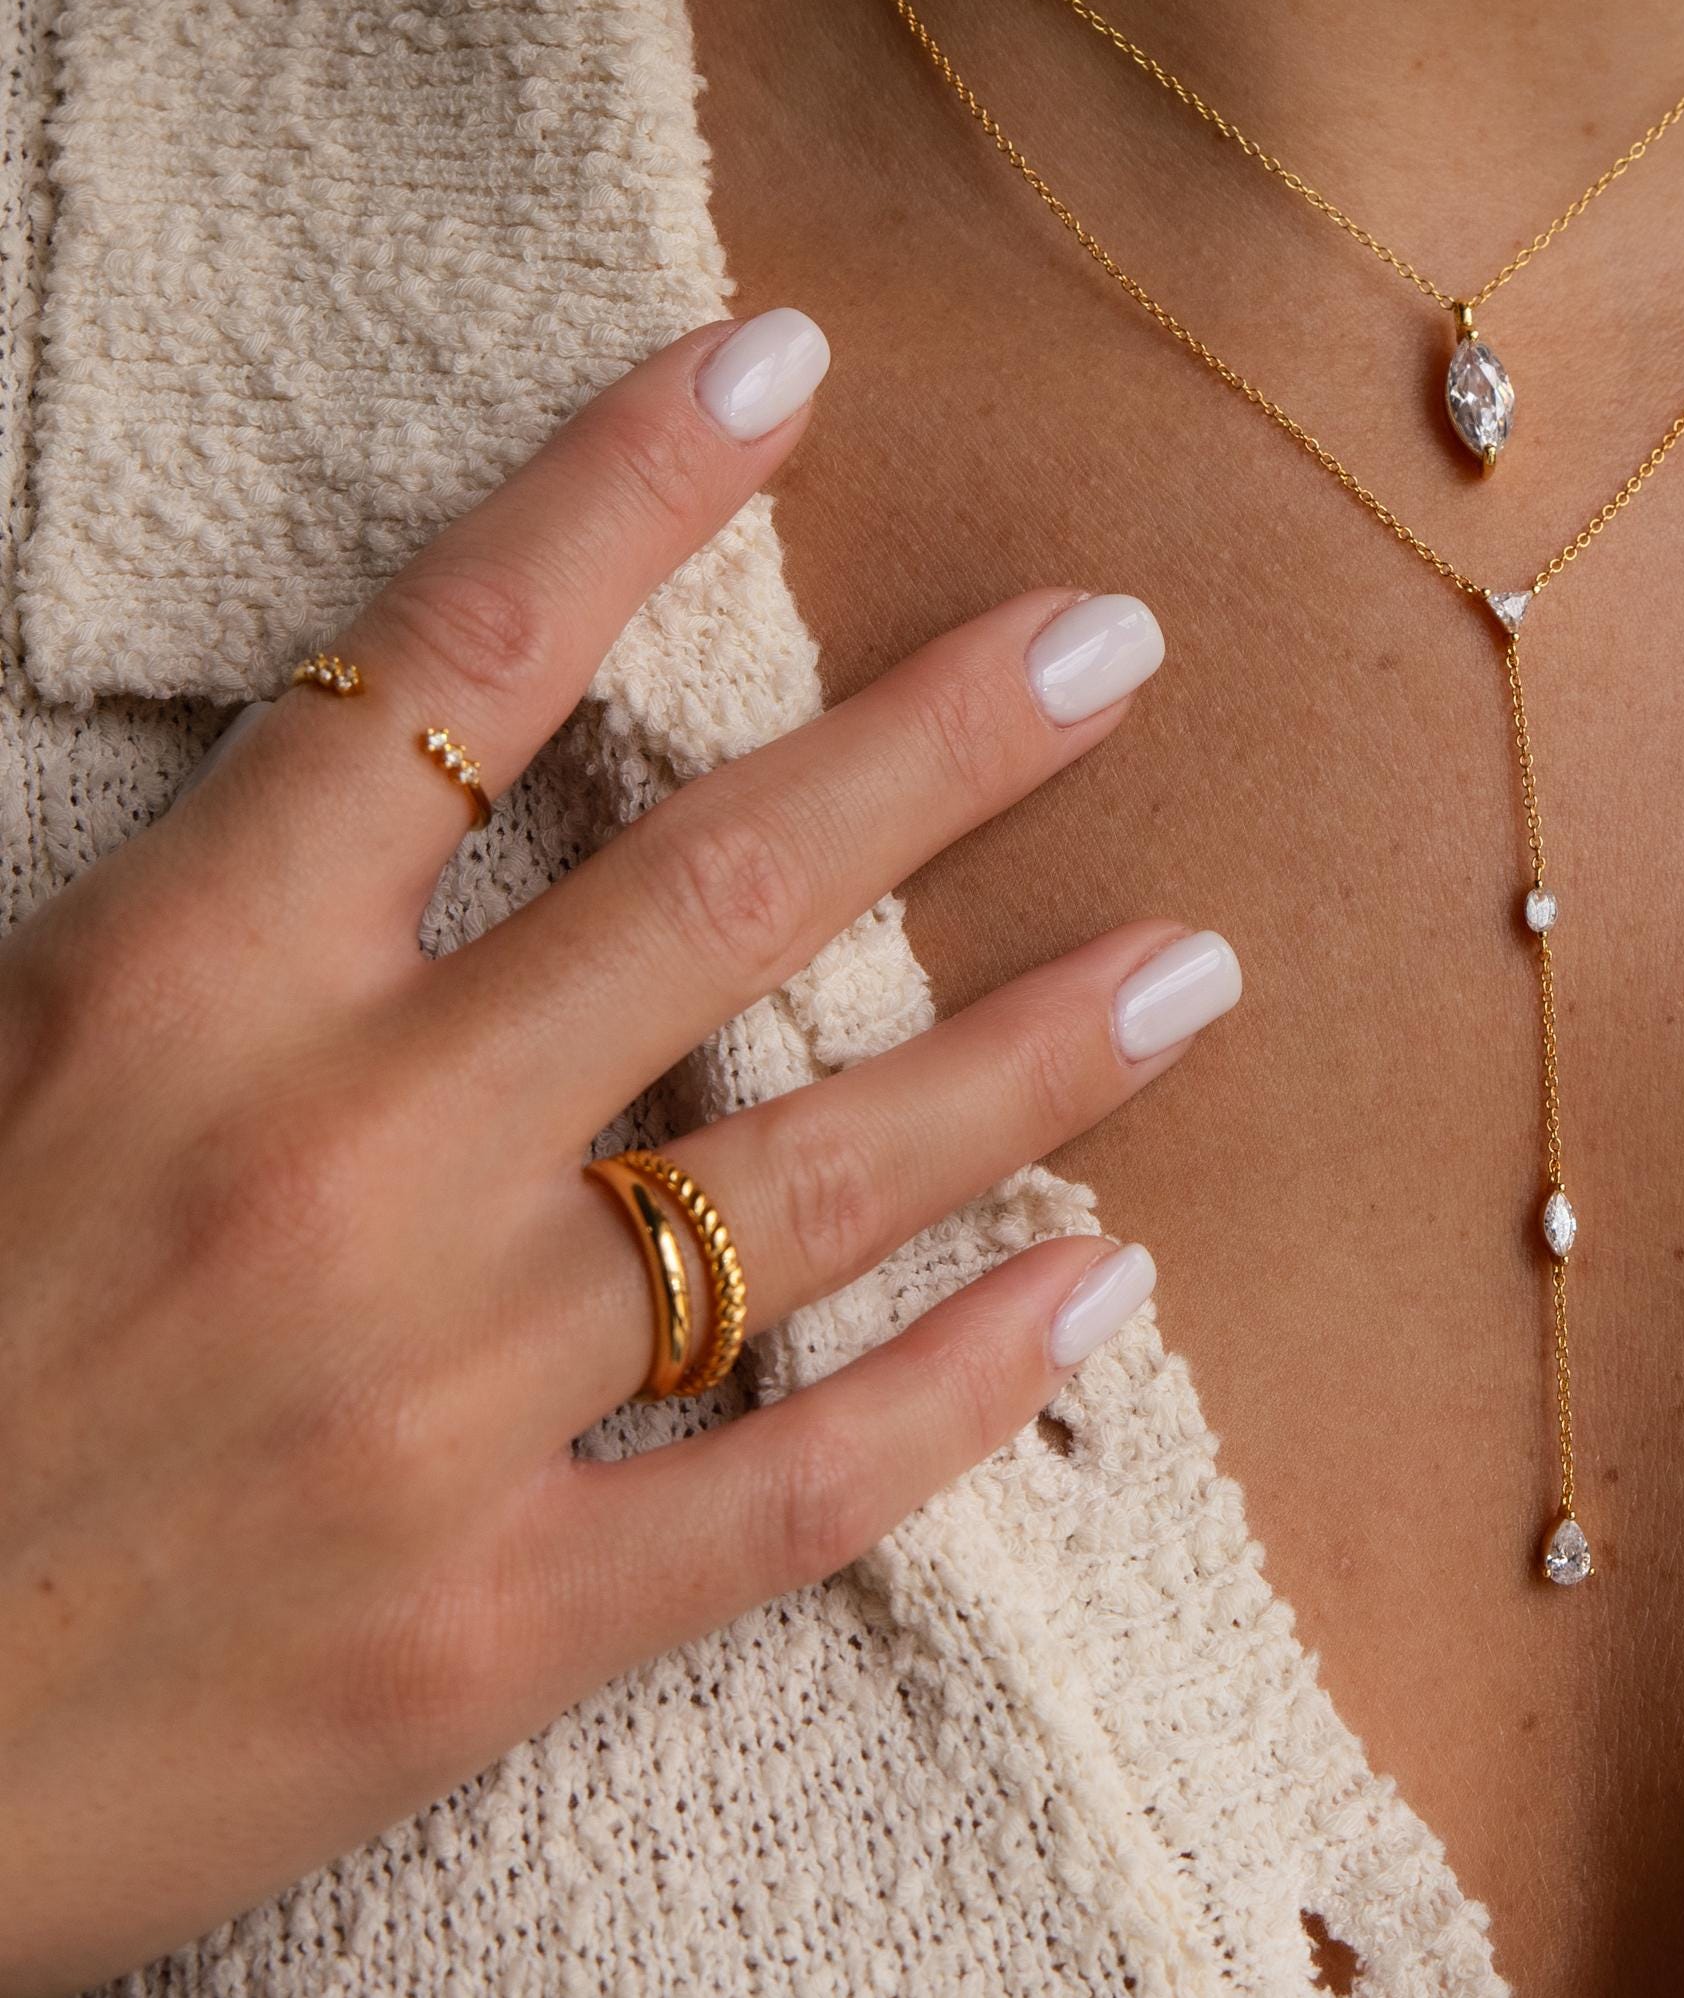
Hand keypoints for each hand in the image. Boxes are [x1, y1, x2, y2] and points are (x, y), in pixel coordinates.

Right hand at [0, 316, 1234, 1997]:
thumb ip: (190, 918)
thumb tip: (378, 760)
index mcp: (174, 997)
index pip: (452, 663)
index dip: (629, 488)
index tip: (785, 361)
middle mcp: (339, 1168)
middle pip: (715, 893)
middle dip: (940, 748)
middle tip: (1116, 644)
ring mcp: (432, 1412)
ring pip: (811, 1183)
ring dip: (1035, 1057)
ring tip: (1195, 964)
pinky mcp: (482, 1636)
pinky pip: (788, 1491)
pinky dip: (967, 1388)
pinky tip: (1105, 1290)